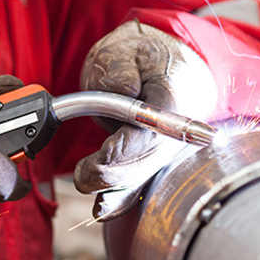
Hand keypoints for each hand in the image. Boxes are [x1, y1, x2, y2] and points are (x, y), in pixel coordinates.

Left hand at [74, 21, 216, 218]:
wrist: (166, 66)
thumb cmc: (144, 57)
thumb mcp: (127, 49)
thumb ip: (120, 67)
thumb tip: (123, 88)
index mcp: (174, 97)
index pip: (153, 132)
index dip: (128, 147)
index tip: (105, 152)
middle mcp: (176, 130)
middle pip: (146, 162)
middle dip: (111, 172)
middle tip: (83, 173)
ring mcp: (167, 148)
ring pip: (141, 178)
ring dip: (113, 189)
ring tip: (88, 185)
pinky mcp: (153, 160)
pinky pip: (138, 185)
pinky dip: (119, 200)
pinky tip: (102, 210)